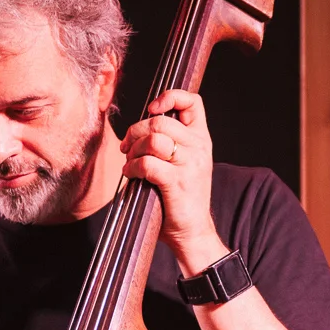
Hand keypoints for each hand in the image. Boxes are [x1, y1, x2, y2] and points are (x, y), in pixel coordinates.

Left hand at [122, 89, 225, 273]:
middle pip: (160, 121)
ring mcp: (190, 164)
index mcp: (201, 139)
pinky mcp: (177, 182)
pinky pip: (147, 163)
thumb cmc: (181, 198)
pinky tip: (131, 175)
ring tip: (130, 163)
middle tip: (127, 147)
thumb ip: (170, 143)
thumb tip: (139, 128)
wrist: (193, 232)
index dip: (169, 97)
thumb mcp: (184, 164)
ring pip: (153, 140)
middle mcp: (199, 148)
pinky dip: (132, 168)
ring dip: (133, 150)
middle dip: (136, 131)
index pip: (193, 102)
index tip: (152, 110)